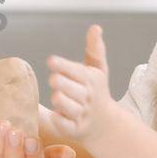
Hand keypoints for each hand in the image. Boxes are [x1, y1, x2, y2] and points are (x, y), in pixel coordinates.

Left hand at [42, 24, 124, 144]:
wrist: (105, 124)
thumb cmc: (95, 91)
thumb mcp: (98, 70)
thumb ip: (95, 49)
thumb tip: (95, 27)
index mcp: (91, 79)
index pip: (77, 71)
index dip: (63, 66)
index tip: (51, 60)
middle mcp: (87, 97)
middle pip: (71, 88)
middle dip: (61, 82)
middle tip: (53, 79)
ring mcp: (81, 114)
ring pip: (67, 106)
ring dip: (60, 100)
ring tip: (57, 95)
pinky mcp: (74, 130)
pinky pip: (64, 124)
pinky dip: (58, 119)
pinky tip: (55, 114)